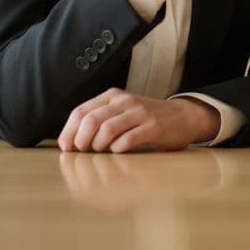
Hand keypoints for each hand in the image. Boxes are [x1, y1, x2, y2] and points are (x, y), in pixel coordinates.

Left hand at [57, 88, 221, 152]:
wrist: (183, 117)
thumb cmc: (147, 119)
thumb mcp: (122, 112)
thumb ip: (100, 119)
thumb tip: (70, 140)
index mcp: (113, 96)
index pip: (81, 111)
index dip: (69, 131)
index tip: (66, 147)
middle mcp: (125, 101)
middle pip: (91, 120)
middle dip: (81, 141)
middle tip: (82, 153)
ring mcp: (140, 113)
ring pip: (107, 129)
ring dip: (98, 146)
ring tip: (102, 152)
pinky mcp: (153, 126)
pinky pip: (127, 140)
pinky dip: (117, 150)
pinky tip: (119, 152)